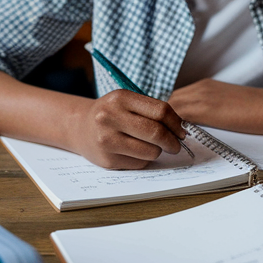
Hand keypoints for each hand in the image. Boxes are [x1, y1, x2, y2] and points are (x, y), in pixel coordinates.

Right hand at [66, 90, 187, 169]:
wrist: (81, 128)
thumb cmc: (111, 114)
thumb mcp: (126, 102)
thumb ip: (151, 111)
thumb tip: (181, 130)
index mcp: (120, 98)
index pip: (160, 111)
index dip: (176, 123)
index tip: (182, 130)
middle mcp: (110, 118)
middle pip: (156, 132)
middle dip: (172, 141)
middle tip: (176, 145)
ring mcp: (107, 140)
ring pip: (151, 151)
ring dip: (157, 151)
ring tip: (149, 146)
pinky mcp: (108, 160)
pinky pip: (140, 163)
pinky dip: (143, 159)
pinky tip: (133, 152)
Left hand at [168, 79, 262, 133]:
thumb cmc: (258, 110)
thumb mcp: (228, 105)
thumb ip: (211, 110)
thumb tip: (197, 125)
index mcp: (205, 86)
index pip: (175, 98)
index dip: (168, 115)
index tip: (167, 128)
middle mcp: (199, 87)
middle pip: (168, 102)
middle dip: (163, 120)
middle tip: (163, 137)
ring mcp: (200, 95)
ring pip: (169, 108)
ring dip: (166, 124)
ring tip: (168, 141)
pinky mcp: (204, 107)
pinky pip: (177, 116)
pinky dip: (172, 128)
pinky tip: (177, 141)